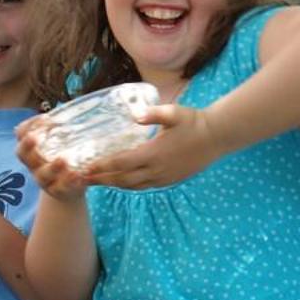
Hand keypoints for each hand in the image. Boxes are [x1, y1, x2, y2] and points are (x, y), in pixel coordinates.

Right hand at [15, 115, 97, 199]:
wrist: (70, 188)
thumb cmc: (66, 157)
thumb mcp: (62, 141)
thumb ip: (65, 128)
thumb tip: (86, 105)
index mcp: (32, 148)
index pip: (21, 134)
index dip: (29, 125)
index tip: (45, 118)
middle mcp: (33, 164)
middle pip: (23, 155)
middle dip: (27, 145)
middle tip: (35, 137)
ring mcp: (43, 179)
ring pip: (42, 174)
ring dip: (51, 167)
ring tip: (63, 160)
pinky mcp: (57, 192)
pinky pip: (60, 188)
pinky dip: (68, 182)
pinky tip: (77, 175)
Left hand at [77, 101, 226, 189]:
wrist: (216, 137)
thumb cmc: (194, 122)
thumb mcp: (174, 113)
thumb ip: (154, 113)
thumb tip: (136, 115)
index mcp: (154, 153)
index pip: (121, 163)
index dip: (102, 166)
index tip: (85, 167)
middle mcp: (157, 169)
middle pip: (122, 179)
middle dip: (101, 180)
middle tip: (82, 179)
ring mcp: (164, 177)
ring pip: (133, 186)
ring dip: (114, 184)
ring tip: (98, 182)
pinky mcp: (170, 180)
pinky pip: (145, 186)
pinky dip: (129, 186)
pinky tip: (122, 182)